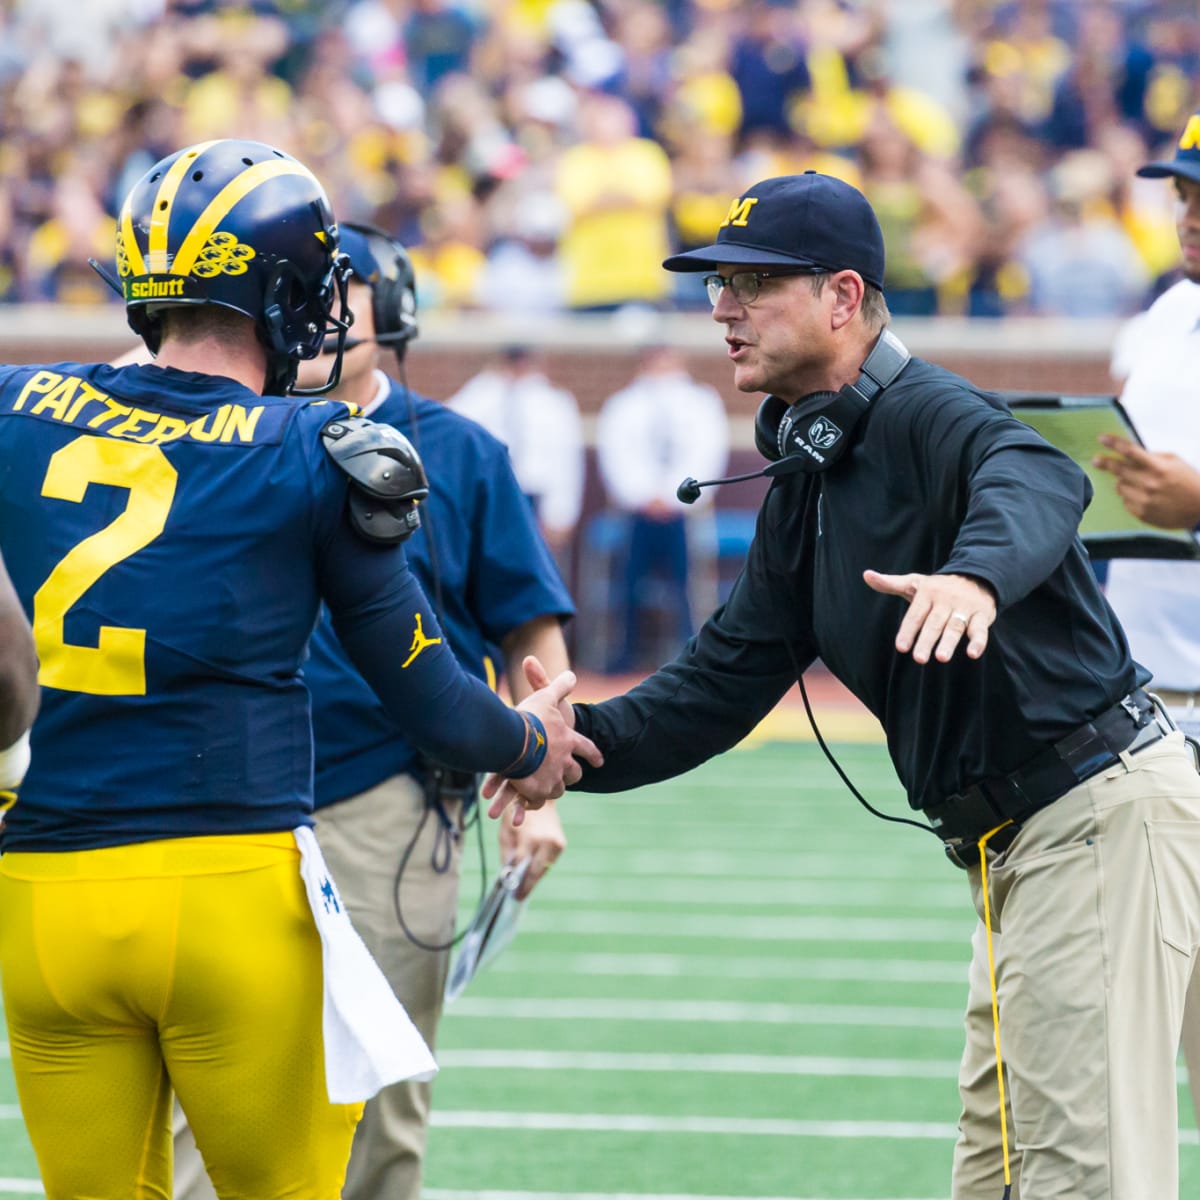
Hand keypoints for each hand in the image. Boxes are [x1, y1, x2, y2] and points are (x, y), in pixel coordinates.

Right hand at [483, 657, 600, 823]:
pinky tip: (527, 800)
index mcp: (569, 741)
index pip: (587, 748)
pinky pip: (536, 800)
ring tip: (544, 789)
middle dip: (573, 775)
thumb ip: (558, 686)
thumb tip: (571, 673)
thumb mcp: (546, 696)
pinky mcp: (536, 791)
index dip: (593, 755)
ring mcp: (551, 778)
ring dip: (552, 788)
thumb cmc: (531, 718)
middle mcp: (564, 762)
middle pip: (574, 773)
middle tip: (570, 776)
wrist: (515, 742)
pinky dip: (532, 801)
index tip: (599, 762)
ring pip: (558, 789)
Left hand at [499, 799, 565, 899]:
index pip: (522, 867)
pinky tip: (531, 873)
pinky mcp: (561, 845)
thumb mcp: (506, 832)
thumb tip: (507, 878)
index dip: (517, 882)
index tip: (513, 896)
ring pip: (544, 869)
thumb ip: (507, 856)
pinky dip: (540, 868)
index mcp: (530, 838)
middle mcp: (546, 842)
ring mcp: (556, 844)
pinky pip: (548, 863)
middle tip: (519, 897)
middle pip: (536, 872)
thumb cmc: (517, 815)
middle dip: (527, 886)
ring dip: (534, 878)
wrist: (540, 800)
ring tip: (524, 887)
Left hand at [864, 569, 995, 662]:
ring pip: (955, 627)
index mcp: (927, 594)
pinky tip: (972, 654)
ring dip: (949, 642)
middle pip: (934, 623)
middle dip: (926, 640)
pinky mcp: (982, 616)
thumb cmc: (939, 587)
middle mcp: (945, 601)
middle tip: (918, 659)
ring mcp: (964, 608)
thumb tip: (866, 575)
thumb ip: (890, 583)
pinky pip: (980, 629)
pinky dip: (978, 642)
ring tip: (941, 658)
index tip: (901, 647)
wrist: (977, 577)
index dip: (908, 631)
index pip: (915, 615)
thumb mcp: (914, 583)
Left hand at [1093, 435, 1199, 528]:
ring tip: (1138, 483)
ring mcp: (1143, 499)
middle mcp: (1148, 483)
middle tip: (1096, 460)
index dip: (1114, 443)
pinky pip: (1125, 501)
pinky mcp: (1141, 513)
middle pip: (1118, 470)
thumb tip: (1131, 455)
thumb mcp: (1175, 462)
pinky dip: (1130, 496)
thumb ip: (1153, 457)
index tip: (1102, 439)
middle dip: (1105, 463)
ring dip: (1124, 482)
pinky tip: (1144, 496)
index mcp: (1158, 467)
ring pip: (1119, 486)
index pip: (1130, 451)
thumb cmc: (1189, 482)